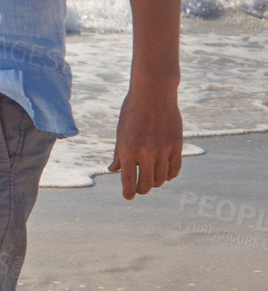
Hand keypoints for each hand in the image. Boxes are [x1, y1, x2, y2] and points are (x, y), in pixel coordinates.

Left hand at [109, 84, 181, 199]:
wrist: (154, 93)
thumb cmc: (132, 111)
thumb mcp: (121, 132)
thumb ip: (119, 153)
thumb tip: (113, 170)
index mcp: (128, 150)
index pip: (128, 180)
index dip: (128, 192)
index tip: (128, 197)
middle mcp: (146, 153)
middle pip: (147, 184)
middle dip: (142, 189)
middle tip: (139, 190)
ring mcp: (163, 150)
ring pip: (162, 179)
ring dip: (156, 182)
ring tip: (151, 180)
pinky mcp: (177, 146)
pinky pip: (175, 169)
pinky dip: (170, 175)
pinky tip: (165, 174)